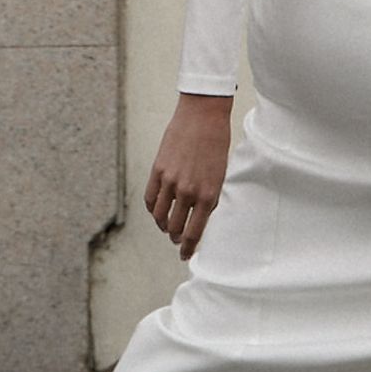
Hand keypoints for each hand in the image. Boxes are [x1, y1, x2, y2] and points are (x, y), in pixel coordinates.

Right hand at [145, 95, 231, 259]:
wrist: (203, 116)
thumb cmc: (217, 143)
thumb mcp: (220, 174)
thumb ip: (209, 197)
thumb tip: (200, 216)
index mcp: (208, 194)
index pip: (194, 232)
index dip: (188, 248)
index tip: (186, 255)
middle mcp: (188, 191)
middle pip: (175, 227)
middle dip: (176, 238)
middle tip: (177, 241)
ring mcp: (170, 181)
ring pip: (160, 216)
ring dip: (163, 226)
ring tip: (167, 228)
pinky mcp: (158, 170)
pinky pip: (150, 199)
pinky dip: (153, 210)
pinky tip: (157, 212)